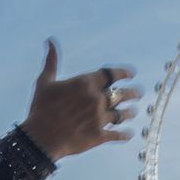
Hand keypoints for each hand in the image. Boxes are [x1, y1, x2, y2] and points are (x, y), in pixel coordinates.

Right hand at [19, 41, 138, 159]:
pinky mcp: (99, 136)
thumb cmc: (40, 108)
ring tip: (133, 112)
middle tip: (138, 93)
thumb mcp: (45, 82)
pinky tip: (129, 134)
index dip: (124, 73)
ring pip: (123, 115)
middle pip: (123, 94)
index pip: (112, 74)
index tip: (131, 74)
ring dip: (130, 113)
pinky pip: (118, 135)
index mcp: (85, 83)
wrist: (40, 138)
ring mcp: (100, 119)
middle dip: (133, 93)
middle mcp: (97, 99)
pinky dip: (125, 135)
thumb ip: (52, 61)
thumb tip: (51, 41)